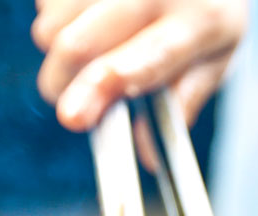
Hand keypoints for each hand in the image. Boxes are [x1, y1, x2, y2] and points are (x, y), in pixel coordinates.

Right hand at [33, 0, 246, 131]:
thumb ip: (181, 104)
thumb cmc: (205, 12)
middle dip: (61, 85)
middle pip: (78, 44)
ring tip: (92, 46)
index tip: (73, 118)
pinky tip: (85, 15)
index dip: (104, 88)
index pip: (148, 59)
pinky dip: (54, 17)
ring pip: (52, 25)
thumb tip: (148, 158)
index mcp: (201, 22)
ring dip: (57, 50)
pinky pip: (43, 1)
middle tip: (70, 107)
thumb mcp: (214, 58)